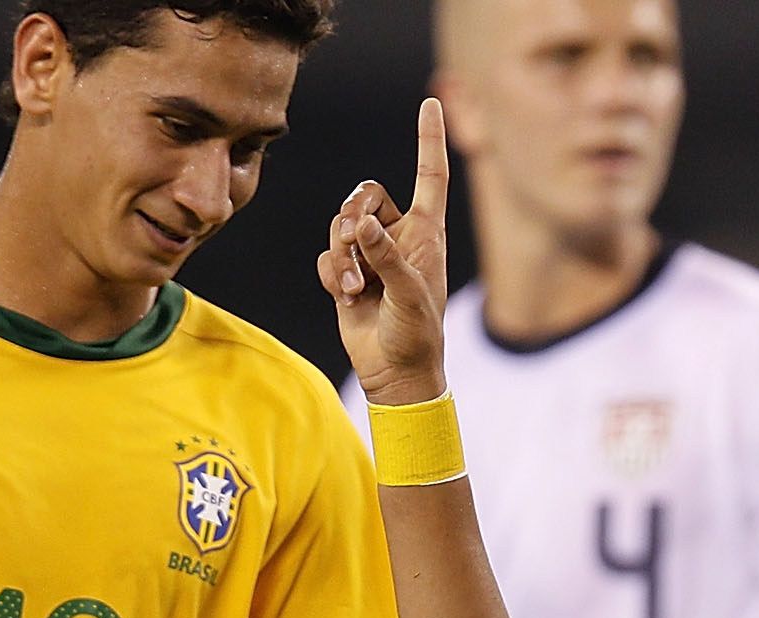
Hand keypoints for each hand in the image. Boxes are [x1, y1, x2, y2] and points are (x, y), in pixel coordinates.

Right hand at [323, 98, 454, 410]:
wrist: (396, 374)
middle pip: (365, 194)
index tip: (431, 102)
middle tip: (355, 245)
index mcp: (427, 234)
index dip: (429, 139)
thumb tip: (362, 224)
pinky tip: (345, 297)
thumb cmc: (417, 336)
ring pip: (341, 224)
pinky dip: (331, 272)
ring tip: (353, 288)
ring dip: (341, 253)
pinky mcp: (347, 272)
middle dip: (352, 216)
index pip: (430, 176)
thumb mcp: (409, 295)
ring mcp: (372, 254)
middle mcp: (400, 236)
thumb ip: (386, 257)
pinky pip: (326, 253)